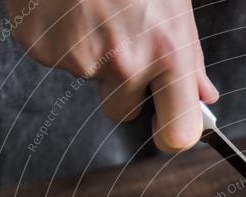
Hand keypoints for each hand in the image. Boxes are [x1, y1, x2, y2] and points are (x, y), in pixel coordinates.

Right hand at [7, 0, 217, 150]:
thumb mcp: (174, 6)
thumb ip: (189, 57)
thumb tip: (204, 96)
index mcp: (167, 54)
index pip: (177, 134)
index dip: (172, 134)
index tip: (168, 126)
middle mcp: (124, 62)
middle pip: (124, 112)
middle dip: (125, 87)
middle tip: (122, 39)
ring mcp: (79, 59)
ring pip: (90, 81)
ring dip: (93, 56)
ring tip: (94, 10)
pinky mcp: (42, 48)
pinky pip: (57, 60)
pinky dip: (62, 38)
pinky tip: (69, 7)